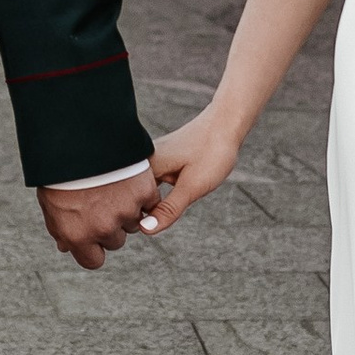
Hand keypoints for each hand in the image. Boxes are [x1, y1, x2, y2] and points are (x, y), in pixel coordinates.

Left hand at [37, 172, 159, 270]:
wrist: (77, 137)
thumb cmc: (59, 170)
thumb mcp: (51, 204)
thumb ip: (61, 230)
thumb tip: (66, 247)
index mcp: (77, 236)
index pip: (93, 261)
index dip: (93, 248)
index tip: (92, 236)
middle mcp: (103, 228)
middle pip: (115, 241)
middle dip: (110, 226)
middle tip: (101, 201)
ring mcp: (125, 211)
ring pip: (133, 222)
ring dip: (127, 210)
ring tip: (112, 186)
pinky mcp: (143, 193)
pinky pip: (149, 203)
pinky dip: (142, 194)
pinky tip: (128, 180)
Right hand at [140, 105, 242, 232]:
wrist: (226, 124)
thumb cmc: (211, 152)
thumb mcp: (192, 187)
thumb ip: (168, 209)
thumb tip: (146, 229)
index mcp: (143, 165)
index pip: (128, 201)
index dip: (138, 217)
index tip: (158, 218)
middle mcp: (141, 161)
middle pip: (132, 196)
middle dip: (143, 209)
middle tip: (174, 199)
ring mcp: (148, 159)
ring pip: (141, 190)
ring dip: (152, 200)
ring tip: (177, 190)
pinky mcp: (158, 160)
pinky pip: (149, 182)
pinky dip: (158, 191)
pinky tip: (175, 186)